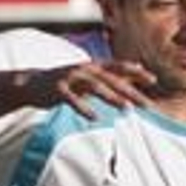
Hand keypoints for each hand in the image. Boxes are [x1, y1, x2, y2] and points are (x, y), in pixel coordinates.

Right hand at [27, 60, 155, 117]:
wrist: (32, 84)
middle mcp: (84, 69)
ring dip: (112, 97)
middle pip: (111, 79)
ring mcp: (70, 77)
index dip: (136, 72)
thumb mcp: (92, 76)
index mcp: (94, 66)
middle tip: (147, 105)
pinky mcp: (57, 89)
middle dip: (131, 92)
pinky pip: (71, 99)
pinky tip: (94, 118)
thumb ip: (114, 74)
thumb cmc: (68, 82)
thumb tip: (139, 68)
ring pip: (94, 86)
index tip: (153, 81)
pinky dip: (83, 107)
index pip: (119, 67)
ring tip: (127, 108)